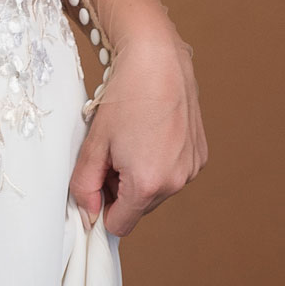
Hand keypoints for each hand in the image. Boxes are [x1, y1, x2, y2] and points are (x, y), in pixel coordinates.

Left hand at [69, 23, 206, 236]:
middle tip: (110, 152)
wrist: (157, 60)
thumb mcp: (94, 143)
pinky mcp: (200, 155)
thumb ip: (84, 185)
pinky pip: (173, 172)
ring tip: (130, 139)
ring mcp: (191, 169)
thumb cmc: (124, 97)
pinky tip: (149, 132)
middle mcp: (176, 182)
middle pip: (138, 207)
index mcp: (147, 184)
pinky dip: (158, 162)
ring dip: (140, 176)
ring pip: (156, 190)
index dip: (101, 209)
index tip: (93, 185)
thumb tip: (88, 215)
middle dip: (119, 189)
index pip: (119, 224)